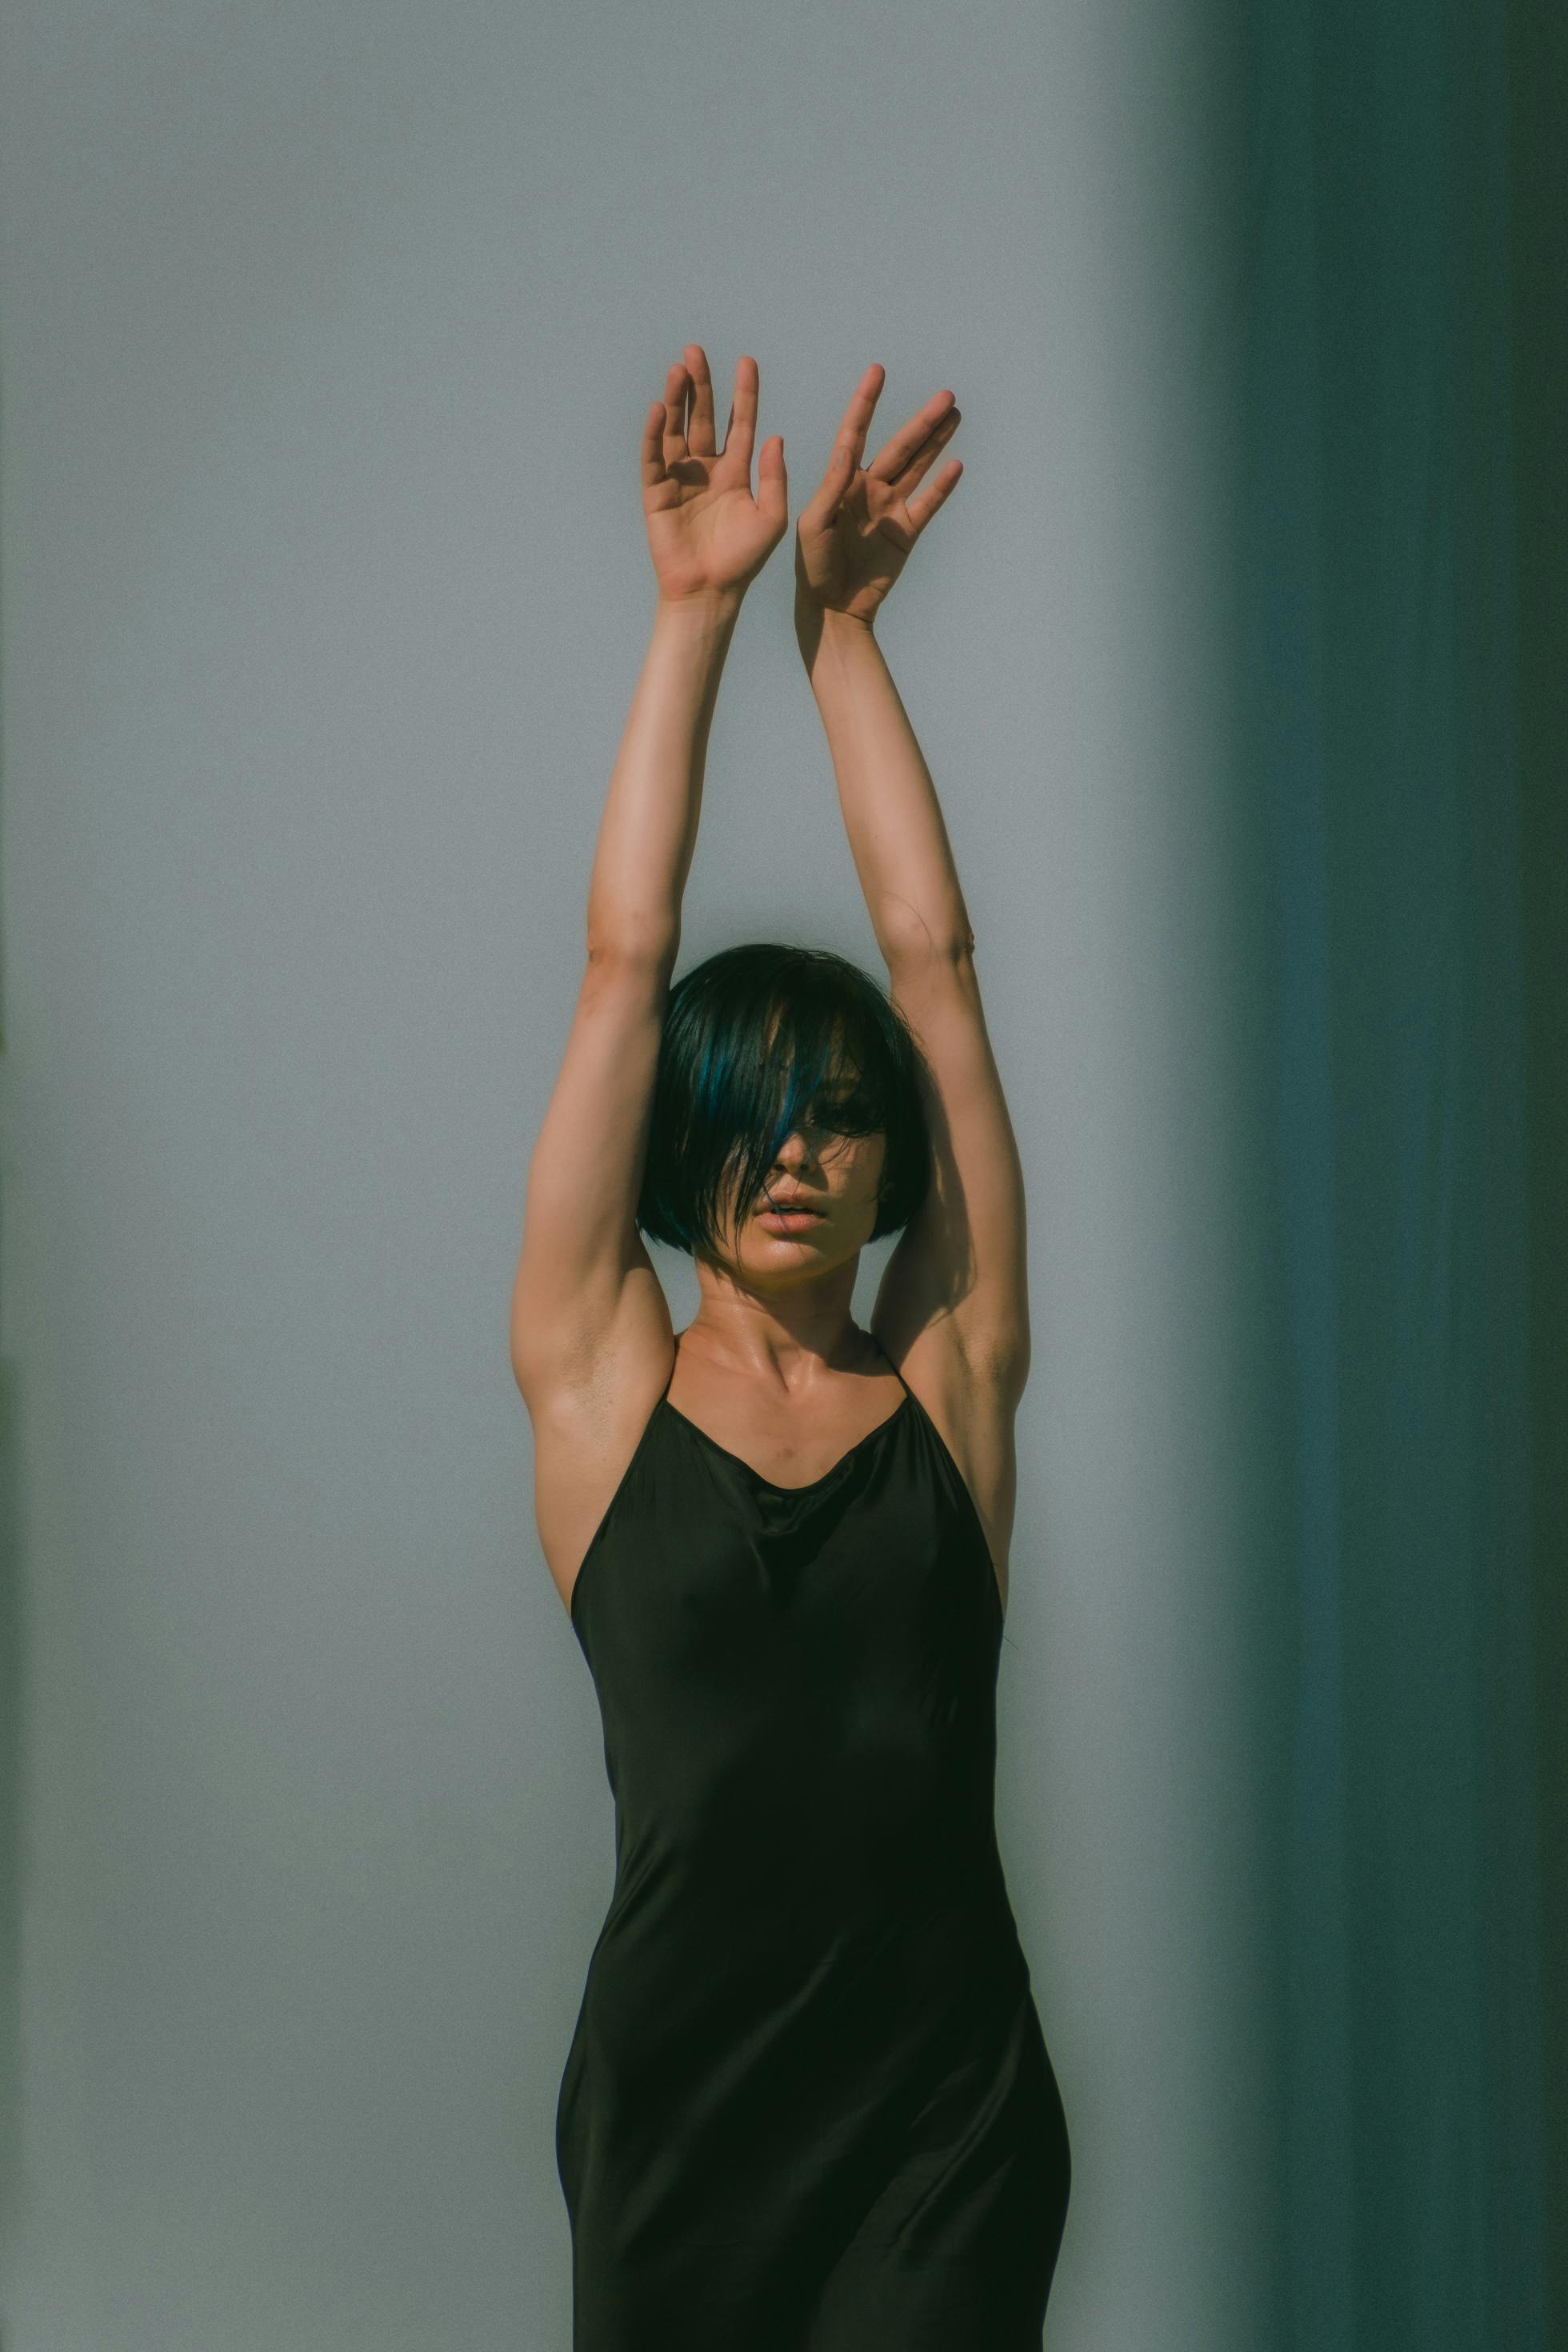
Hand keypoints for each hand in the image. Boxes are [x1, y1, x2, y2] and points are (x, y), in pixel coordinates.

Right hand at [641, 346, 787, 609]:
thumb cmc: (743, 560)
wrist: (710, 592)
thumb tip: (774, 437)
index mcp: (736, 473)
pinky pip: (654, 457)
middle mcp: (706, 470)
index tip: (747, 362)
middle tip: (696, 352)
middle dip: (700, 385)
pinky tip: (659, 409)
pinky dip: (654, 434)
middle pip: (702, 418)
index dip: (743, 394)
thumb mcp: (772, 517)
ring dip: (676, 400)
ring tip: (678, 370)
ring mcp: (679, 479)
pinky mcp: (656, 493)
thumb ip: (774, 477)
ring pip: (676, 431)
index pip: (740, 423)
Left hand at [794, 366, 961, 625]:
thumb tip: (846, 452)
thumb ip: (832, 488)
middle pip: (900, 447)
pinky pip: (928, 504)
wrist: (832, 608)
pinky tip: (956, 465)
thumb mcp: (814, 524)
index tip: (876, 372)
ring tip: (954, 414)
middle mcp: (868, 489)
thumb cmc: (813, 567)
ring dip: (937, 442)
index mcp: (841, 482)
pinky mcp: (906, 533)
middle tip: (946, 395)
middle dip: (922, 421)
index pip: (855, 433)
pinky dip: (942, 486)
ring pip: (918, 467)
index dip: (866, 403)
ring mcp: (890, 509)